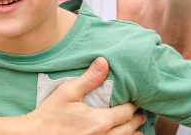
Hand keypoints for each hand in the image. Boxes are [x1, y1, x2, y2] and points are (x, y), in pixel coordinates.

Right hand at [22, 57, 146, 134]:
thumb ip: (89, 78)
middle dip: (135, 119)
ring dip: (132, 133)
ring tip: (137, 128)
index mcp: (101, 120)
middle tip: (140, 114)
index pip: (126, 112)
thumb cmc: (49, 115)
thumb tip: (104, 62)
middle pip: (129, 128)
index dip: (132, 106)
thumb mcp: (68, 92)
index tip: (135, 101)